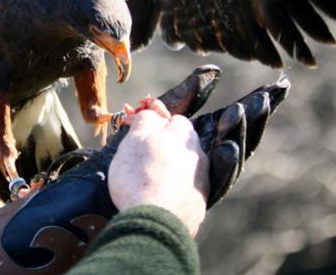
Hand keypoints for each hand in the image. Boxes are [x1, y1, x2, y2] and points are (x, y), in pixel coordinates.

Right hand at [107, 100, 209, 236]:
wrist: (155, 223)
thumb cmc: (138, 177)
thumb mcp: (133, 141)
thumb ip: (144, 121)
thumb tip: (151, 113)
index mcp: (183, 136)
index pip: (175, 120)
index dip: (157, 124)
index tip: (141, 133)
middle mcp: (198, 156)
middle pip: (183, 143)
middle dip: (167, 146)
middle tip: (143, 157)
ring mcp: (202, 181)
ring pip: (186, 166)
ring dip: (172, 168)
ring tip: (150, 180)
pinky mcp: (200, 204)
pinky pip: (186, 189)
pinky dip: (175, 189)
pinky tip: (159, 196)